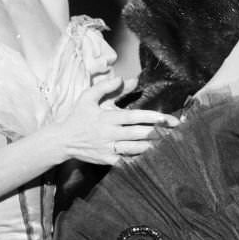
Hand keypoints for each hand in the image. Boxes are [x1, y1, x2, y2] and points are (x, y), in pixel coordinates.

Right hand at [54, 74, 178, 164]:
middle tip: (177, 131)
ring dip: (153, 146)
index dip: (152, 117)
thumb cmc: (78, 116)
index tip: (167, 118)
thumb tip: (125, 79)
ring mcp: (108, 149)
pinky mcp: (107, 160)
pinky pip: (127, 161)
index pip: (133, 117)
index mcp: (107, 117)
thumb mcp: (88, 97)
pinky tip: (153, 157)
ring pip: (135, 149)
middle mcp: (109, 134)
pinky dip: (140, 159)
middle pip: (138, 134)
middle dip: (158, 132)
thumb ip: (106, 87)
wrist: (61, 141)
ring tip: (170, 143)